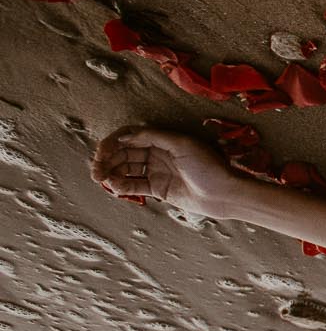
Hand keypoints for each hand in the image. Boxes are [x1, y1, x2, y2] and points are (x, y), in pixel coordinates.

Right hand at [90, 125, 238, 218]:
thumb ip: (152, 137)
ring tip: (103, 179)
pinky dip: (122, 186)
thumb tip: (124, 135)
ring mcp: (156, 171)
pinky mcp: (157, 189)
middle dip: (107, 160)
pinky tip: (114, 187)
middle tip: (96, 171)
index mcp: (162, 139)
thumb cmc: (208, 166)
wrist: (224, 194)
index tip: (102, 152)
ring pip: (125, 169)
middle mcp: (157, 154)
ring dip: (111, 173)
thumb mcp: (182, 145)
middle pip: (123, 153)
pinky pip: (134, 186)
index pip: (130, 137)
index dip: (113, 143)